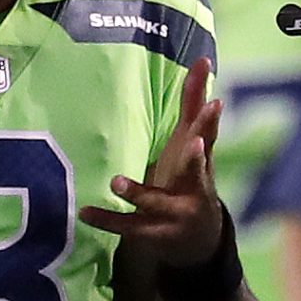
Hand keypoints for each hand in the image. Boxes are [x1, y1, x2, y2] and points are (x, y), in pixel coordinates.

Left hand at [79, 57, 223, 266]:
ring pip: (156, 203)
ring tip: (116, 181)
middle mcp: (195, 189)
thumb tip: (203, 60)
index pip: (208, 138)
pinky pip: (128, 226)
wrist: (200, 240)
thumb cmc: (191, 179)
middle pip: (195, 172)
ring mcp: (176, 214)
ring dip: (138, 193)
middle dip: (194, 158)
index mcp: (202, 164)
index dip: (211, 122)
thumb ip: (193, 105)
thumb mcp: (193, 145)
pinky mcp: (154, 233)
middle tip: (191, 141)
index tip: (216, 104)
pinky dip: (106, 219)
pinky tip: (85, 212)